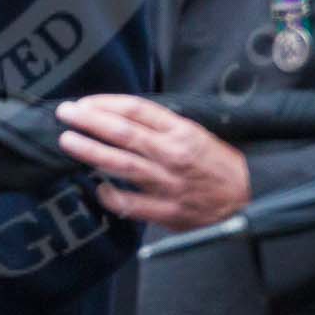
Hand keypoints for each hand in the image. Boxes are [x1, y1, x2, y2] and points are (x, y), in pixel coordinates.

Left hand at [55, 94, 250, 230]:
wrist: (250, 197)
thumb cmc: (219, 163)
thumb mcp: (196, 132)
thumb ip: (162, 126)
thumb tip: (122, 118)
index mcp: (181, 131)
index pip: (136, 110)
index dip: (105, 103)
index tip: (84, 103)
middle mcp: (172, 154)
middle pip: (123, 134)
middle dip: (89, 121)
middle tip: (64, 114)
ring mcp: (169, 184)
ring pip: (122, 165)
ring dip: (91, 152)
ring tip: (68, 142)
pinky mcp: (168, 211)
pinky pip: (133, 204)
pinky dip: (112, 196)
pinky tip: (96, 188)